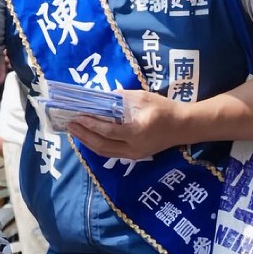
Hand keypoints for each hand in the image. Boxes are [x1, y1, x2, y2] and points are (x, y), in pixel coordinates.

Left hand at [67, 90, 187, 160]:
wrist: (183, 126)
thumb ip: (120, 98)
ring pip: (104, 152)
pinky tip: (88, 136)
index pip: (107, 131)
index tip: (77, 116)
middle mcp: (133, 147)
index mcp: (136, 132)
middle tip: (69, 124)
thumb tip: (100, 97)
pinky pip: (110, 152)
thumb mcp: (142, 97)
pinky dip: (97, 145)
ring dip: (87, 141)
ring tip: (74, 130)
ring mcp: (133, 154)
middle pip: (101, 145)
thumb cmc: (164, 109)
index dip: (90, 125)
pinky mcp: (134, 156)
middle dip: (83, 135)